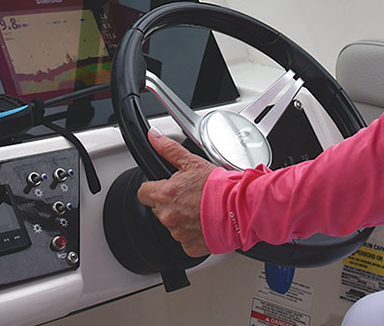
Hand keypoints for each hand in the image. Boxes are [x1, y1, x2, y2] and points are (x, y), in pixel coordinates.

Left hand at [136, 128, 217, 256]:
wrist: (239, 207)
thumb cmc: (219, 186)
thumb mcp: (193, 162)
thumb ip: (169, 149)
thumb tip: (154, 137)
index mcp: (165, 194)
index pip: (144, 192)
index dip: (154, 187)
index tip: (165, 186)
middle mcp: (168, 216)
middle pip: (158, 208)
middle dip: (170, 202)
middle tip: (189, 195)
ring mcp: (178, 233)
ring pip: (172, 224)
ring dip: (181, 217)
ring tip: (199, 207)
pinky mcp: (189, 246)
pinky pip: (184, 240)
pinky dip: (192, 233)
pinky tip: (203, 222)